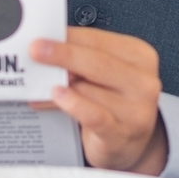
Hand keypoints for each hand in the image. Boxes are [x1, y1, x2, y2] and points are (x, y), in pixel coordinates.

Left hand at [29, 27, 168, 174]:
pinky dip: (72, 104)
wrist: (128, 143)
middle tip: (35, 50)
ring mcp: (136, 110)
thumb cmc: (113, 102)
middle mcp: (143, 82)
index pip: (99, 40)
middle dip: (62, 54)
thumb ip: (80, 62)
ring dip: (59, 85)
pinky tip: (57, 96)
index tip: (43, 34)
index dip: (68, 37)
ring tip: (39, 84)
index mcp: (140, 56)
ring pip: (88, 89)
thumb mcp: (103, 76)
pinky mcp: (121, 134)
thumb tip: (46, 49)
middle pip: (97, 62)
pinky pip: (93, 115)